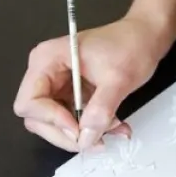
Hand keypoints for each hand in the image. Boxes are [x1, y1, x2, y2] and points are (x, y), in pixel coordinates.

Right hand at [14, 16, 166, 152]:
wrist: (145, 37)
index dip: (51, 120)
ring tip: (113, 127)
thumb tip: (86, 139)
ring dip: (83, 133)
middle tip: (98, 139)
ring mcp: (57, 85)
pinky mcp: (70, 95)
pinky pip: (72, 121)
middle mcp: (45, 73)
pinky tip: (114, 125)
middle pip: (38, 119)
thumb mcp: (118, 79)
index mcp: (47, 60)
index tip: (79, 128)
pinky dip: (91, 128)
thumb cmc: (130, 45)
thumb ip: (100, 110)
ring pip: (55, 125)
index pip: (30, 103)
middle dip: (68, 133)